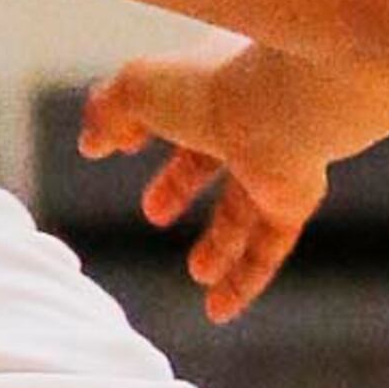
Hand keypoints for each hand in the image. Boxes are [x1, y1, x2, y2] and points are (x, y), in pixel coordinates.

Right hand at [77, 43, 351, 322]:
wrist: (291, 99)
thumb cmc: (212, 81)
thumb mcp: (136, 88)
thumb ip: (107, 112)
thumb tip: (92, 144)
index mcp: (215, 77)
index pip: (179, 104)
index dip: (146, 125)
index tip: (125, 145)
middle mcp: (250, 117)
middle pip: (213, 158)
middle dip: (182, 183)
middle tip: (154, 212)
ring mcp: (277, 160)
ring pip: (246, 209)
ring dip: (219, 243)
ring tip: (196, 272)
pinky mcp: (296, 198)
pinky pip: (270, 246)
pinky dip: (245, 279)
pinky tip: (220, 310)